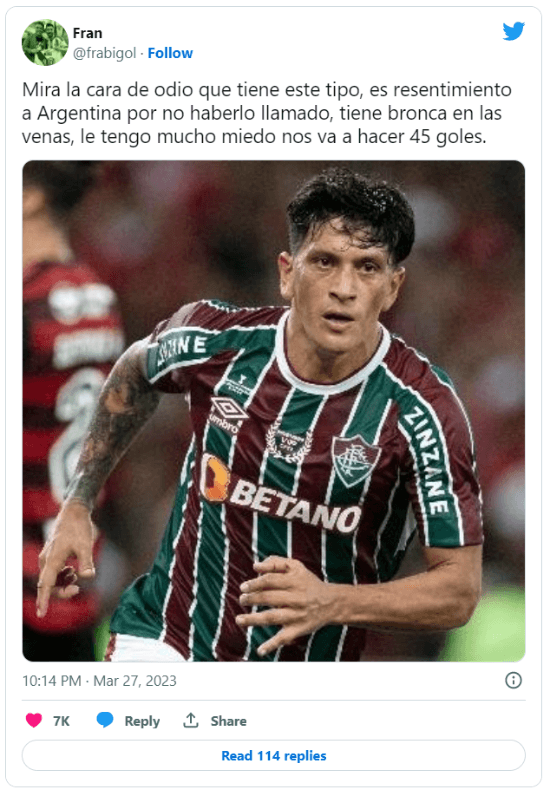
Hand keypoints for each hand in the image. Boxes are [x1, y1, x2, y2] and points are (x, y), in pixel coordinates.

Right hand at [36, 501, 96, 617]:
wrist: (74, 512)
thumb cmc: (79, 527)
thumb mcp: (85, 545)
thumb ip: (86, 562)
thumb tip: (88, 577)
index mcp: (53, 559)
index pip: (46, 585)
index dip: (44, 600)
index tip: (42, 613)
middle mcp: (47, 560)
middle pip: (48, 585)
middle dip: (61, 591)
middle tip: (77, 589)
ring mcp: (48, 557)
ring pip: (51, 579)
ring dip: (62, 583)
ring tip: (75, 575)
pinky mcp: (52, 555)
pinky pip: (54, 572)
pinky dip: (63, 576)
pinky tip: (73, 571)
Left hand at [236, 556, 334, 656]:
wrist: (331, 602)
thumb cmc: (308, 582)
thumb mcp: (296, 566)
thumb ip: (276, 563)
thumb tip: (256, 567)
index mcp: (294, 581)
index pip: (270, 580)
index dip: (255, 583)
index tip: (243, 587)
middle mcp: (296, 598)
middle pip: (269, 598)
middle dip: (252, 599)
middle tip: (241, 599)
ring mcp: (297, 615)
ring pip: (272, 617)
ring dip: (254, 620)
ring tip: (239, 620)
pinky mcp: (299, 629)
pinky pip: (284, 638)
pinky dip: (272, 645)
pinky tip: (260, 650)